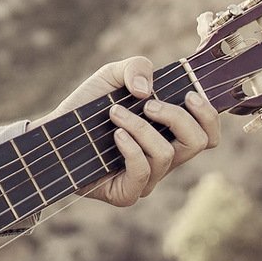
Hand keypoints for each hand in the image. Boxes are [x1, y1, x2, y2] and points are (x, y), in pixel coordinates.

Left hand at [35, 55, 220, 207]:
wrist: (53, 133)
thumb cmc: (86, 107)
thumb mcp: (110, 75)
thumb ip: (135, 67)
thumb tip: (147, 90)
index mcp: (169, 132)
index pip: (208, 133)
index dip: (209, 115)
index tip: (189, 94)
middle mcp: (164, 157)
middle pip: (199, 143)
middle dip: (177, 118)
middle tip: (149, 105)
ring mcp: (147, 178)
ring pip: (167, 154)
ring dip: (141, 127)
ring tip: (115, 114)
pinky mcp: (127, 193)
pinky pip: (143, 172)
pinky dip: (131, 148)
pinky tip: (115, 134)